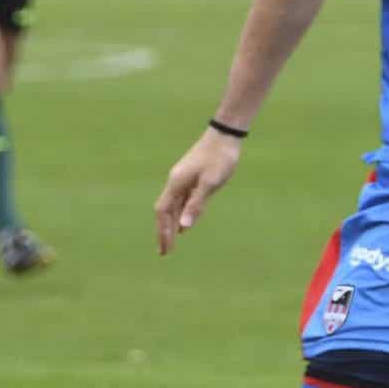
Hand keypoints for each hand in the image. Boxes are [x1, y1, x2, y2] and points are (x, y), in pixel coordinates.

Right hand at [154, 129, 243, 254]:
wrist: (225, 135)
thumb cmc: (220, 158)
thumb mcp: (210, 183)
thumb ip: (197, 204)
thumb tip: (184, 227)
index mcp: (176, 184)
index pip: (163, 212)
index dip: (163, 232)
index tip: (165, 249)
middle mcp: (175, 182)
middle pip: (164, 211)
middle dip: (164, 232)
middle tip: (165, 252)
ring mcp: (182, 180)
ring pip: (173, 207)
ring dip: (171, 225)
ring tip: (172, 242)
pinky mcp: (191, 178)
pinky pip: (181, 201)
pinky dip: (180, 215)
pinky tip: (184, 224)